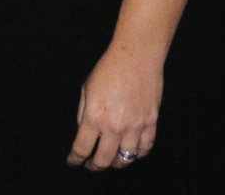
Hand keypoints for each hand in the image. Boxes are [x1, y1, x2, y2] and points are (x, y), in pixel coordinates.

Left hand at [66, 44, 161, 169]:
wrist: (136, 58)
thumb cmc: (107, 69)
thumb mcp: (86, 89)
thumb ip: (84, 112)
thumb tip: (83, 131)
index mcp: (94, 117)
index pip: (82, 147)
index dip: (75, 158)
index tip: (72, 162)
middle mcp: (115, 127)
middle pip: (104, 160)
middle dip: (95, 166)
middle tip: (90, 165)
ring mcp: (135, 128)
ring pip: (126, 159)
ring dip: (116, 163)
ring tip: (110, 161)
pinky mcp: (151, 124)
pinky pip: (145, 149)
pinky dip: (137, 155)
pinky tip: (131, 153)